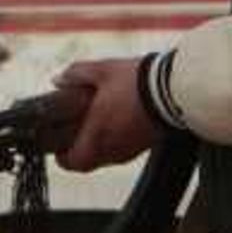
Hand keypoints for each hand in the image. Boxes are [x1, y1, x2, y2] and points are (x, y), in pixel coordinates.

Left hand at [49, 58, 164, 175]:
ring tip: (99, 121)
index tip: (60, 144)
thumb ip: (76, 74)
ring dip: (99, 144)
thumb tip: (58, 80)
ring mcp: (131, 150)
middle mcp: (112, 149)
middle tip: (77, 131)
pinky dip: (117, 140)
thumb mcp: (101, 70)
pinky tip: (120, 119)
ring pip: (106, 157)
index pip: (72, 162)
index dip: (62, 157)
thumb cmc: (136, 82)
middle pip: (88, 163)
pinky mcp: (146, 146)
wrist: (173, 89)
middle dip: (79, 150)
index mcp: (96, 135)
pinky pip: (124, 150)